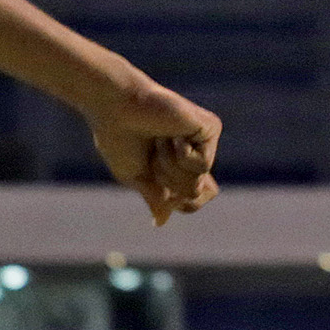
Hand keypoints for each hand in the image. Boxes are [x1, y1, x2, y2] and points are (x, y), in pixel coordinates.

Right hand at [84, 76, 220, 226]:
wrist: (117, 107)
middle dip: (168, 183)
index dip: (178, 203)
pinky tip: (170, 134)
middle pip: (197, 195)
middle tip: (153, 157)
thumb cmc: (119, 138)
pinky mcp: (211, 128)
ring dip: (168, 166)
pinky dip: (179, 154)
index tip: (157, 184)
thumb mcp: (134, 177)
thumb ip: (154, 198)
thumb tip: (161, 222)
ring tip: (158, 140)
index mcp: (179, 167)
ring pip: (197, 180)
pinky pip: (201, 164)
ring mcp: (205, 141)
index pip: (195, 201)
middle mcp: (196, 154)